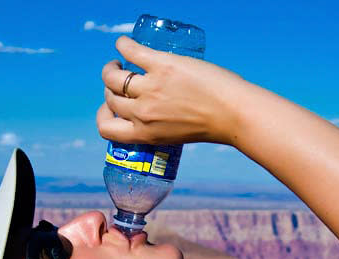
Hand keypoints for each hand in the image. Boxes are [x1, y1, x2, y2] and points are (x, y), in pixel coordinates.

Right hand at [98, 36, 247, 146]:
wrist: (234, 112)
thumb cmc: (213, 125)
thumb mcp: (176, 135)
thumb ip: (159, 126)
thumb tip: (150, 112)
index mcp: (145, 134)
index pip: (106, 128)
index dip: (104, 114)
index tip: (113, 105)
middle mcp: (143, 113)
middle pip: (110, 97)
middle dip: (112, 88)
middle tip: (123, 78)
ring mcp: (150, 89)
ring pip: (113, 76)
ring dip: (112, 67)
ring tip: (122, 62)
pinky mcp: (161, 66)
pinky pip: (131, 50)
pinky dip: (124, 45)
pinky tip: (125, 44)